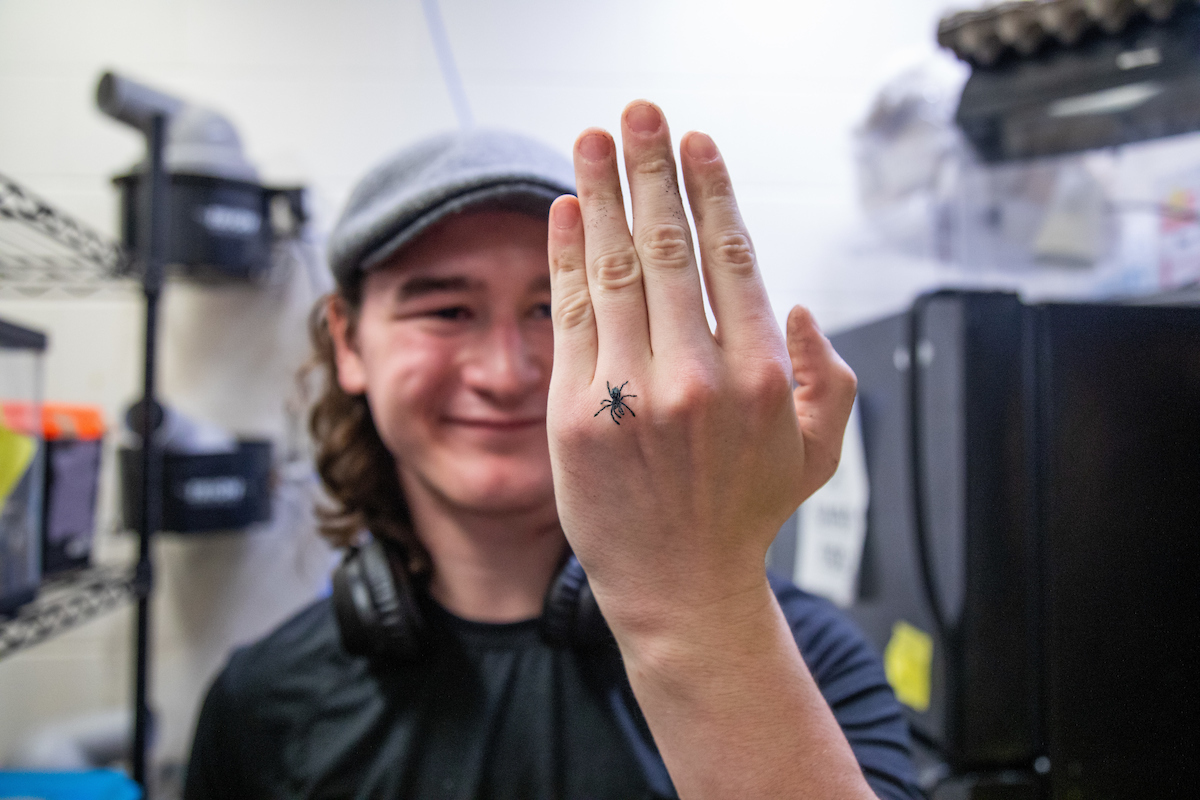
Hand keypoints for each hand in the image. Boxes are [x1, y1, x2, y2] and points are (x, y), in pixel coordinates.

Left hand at [545, 101, 856, 632]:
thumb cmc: (747, 514)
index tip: (695, 142)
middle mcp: (698, 376)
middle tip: (639, 111)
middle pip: (669, 245)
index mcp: (762, 374)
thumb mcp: (818, 452)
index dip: (709, 190)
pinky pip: (571, 318)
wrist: (680, 588)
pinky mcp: (577, 415)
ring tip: (591, 140)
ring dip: (601, 194)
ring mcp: (632, 394)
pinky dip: (566, 258)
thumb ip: (829, 377)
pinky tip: (565, 213)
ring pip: (615, 269)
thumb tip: (803, 307)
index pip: (731, 256)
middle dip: (650, 167)